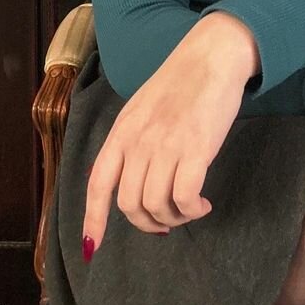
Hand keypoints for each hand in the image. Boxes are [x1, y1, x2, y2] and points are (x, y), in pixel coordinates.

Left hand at [82, 19, 251, 254]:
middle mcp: (138, 142)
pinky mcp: (195, 149)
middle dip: (148, 222)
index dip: (94, 219)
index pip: (98, 184)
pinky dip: (192, 209)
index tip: (93, 247)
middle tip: (167, 220)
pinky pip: (185, 198)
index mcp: (122, 132)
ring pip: (157, 205)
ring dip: (174, 218)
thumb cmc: (181, 82)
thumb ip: (133, 140)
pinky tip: (202, 203)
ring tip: (190, 208)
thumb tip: (134, 179)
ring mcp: (166, 145)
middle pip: (130, 204)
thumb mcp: (143, 109)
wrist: (212, 56)